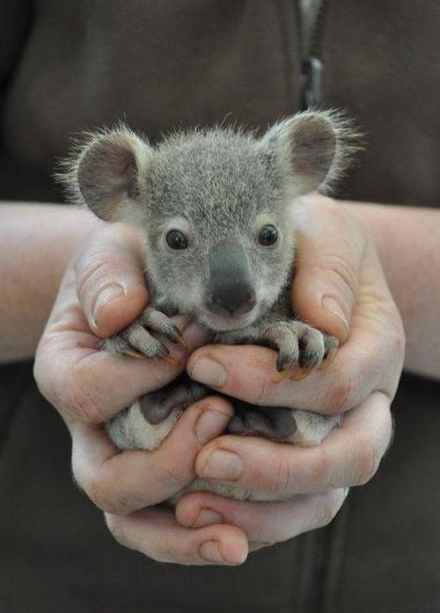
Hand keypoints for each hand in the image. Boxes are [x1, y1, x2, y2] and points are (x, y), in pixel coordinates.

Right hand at [34, 222, 247, 564]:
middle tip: (221, 420)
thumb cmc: (131, 268)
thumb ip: (109, 277)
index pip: (88, 394)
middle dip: (166, 464)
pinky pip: (170, 520)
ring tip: (235, 542)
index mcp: (68, 372)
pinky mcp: (162, 470)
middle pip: (109, 478)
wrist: (148, 291)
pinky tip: (242, 535)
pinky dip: (200, 534)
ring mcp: (124, 455)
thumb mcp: (114, 254)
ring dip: (184, 536)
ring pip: (135, 520)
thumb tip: (118, 314)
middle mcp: (89, 428)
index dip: (139, 378)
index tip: (191, 350)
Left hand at [179, 195, 404, 551]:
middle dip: (277, 466)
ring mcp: (342, 435)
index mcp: (376, 348)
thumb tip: (325, 322)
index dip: (271, 382)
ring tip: (191, 505)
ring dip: (260, 508)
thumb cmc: (313, 245)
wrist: (315, 267)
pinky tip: (194, 505)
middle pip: (348, 457)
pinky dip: (249, 515)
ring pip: (322, 499)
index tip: (203, 362)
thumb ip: (328, 270)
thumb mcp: (325, 235)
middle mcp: (369, 402)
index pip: (337, 383)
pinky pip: (292, 507)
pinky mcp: (309, 456)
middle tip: (206, 458)